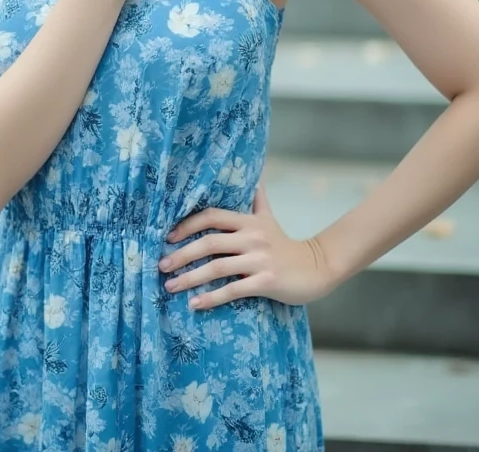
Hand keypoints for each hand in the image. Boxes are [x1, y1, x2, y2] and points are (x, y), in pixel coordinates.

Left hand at [158, 180, 337, 309]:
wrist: (317, 268)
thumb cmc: (286, 245)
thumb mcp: (270, 218)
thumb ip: (257, 199)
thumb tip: (254, 175)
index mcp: (249, 221)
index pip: (212, 216)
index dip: (188, 225)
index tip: (168, 236)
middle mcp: (252, 237)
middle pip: (209, 243)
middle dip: (182, 254)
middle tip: (161, 265)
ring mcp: (259, 259)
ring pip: (217, 268)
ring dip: (190, 278)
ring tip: (170, 286)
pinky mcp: (266, 281)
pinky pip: (233, 289)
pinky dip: (211, 297)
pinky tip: (195, 304)